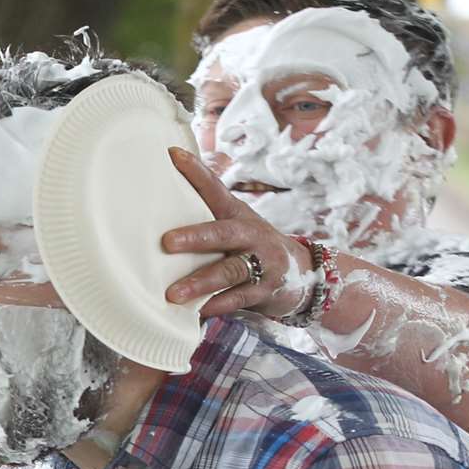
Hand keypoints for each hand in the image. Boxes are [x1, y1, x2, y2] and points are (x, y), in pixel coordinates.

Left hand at [160, 148, 314, 319]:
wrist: (302, 272)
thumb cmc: (251, 245)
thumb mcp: (235, 223)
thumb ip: (206, 210)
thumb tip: (166, 182)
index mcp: (237, 215)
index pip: (215, 189)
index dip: (196, 172)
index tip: (173, 156)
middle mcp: (250, 234)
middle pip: (223, 232)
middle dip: (195, 237)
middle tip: (167, 243)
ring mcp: (261, 262)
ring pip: (230, 270)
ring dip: (201, 281)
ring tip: (173, 294)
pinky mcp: (265, 290)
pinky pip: (238, 299)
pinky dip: (217, 306)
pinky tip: (197, 312)